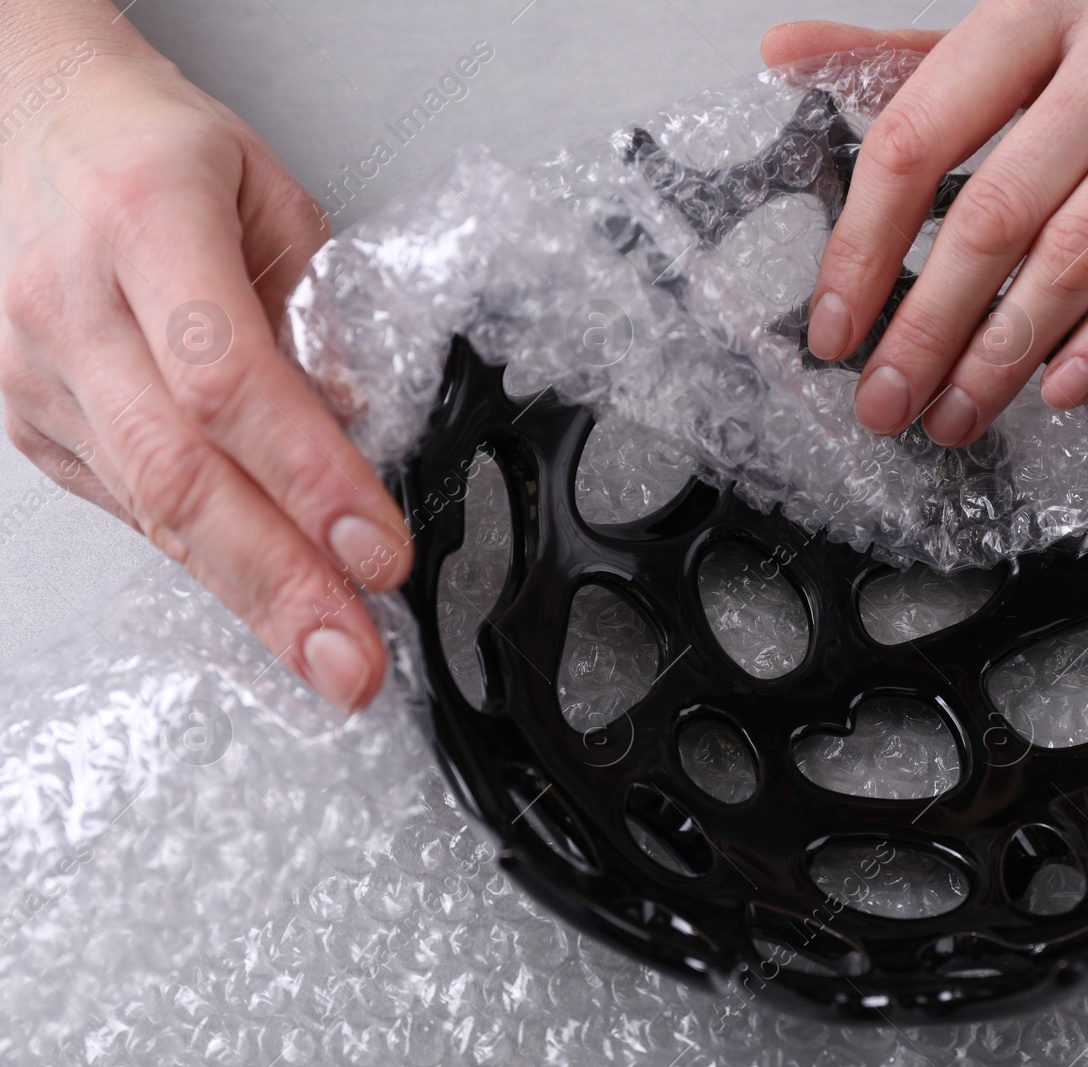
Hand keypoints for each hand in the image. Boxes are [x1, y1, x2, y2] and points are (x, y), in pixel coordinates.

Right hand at [0, 4, 410, 710]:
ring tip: (328, 654)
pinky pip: (133, 508)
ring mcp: (38, 372)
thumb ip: (322, 307)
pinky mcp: (33, 422)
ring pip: (152, 509)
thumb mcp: (268, 195)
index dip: (310, 478)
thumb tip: (362, 422)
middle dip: (279, 585)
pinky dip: (208, 559)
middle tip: (352, 661)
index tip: (378, 550)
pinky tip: (265, 596)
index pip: (229, 380)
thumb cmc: (153, 150)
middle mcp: (74, 306)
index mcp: (147, 222)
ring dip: (252, 594)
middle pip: (179, 473)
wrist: (25, 121)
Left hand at [764, 0, 1087, 445]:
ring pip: (1079, 252)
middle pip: (992, 214)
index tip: (834, 325)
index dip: (862, 245)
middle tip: (886, 401)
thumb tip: (791, 53)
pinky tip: (1064, 383)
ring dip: (1004, 354)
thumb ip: (922, 47)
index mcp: (1043, 1)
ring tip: (959, 413)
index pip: (917, 133)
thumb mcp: (1053, 0)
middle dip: (923, 330)